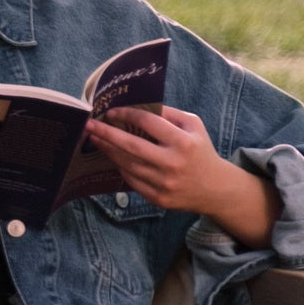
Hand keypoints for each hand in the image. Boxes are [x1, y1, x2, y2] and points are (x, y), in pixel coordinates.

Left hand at [84, 106, 279, 241]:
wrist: (214, 188)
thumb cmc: (200, 150)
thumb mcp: (193, 126)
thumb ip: (168, 114)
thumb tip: (138, 106)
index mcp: (183, 142)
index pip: (148, 123)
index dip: (126, 115)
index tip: (111, 112)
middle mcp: (172, 163)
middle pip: (131, 146)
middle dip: (106, 134)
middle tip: (88, 125)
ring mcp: (164, 183)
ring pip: (127, 164)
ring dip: (108, 150)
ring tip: (95, 138)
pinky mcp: (157, 197)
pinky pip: (131, 180)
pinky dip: (120, 166)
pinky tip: (112, 156)